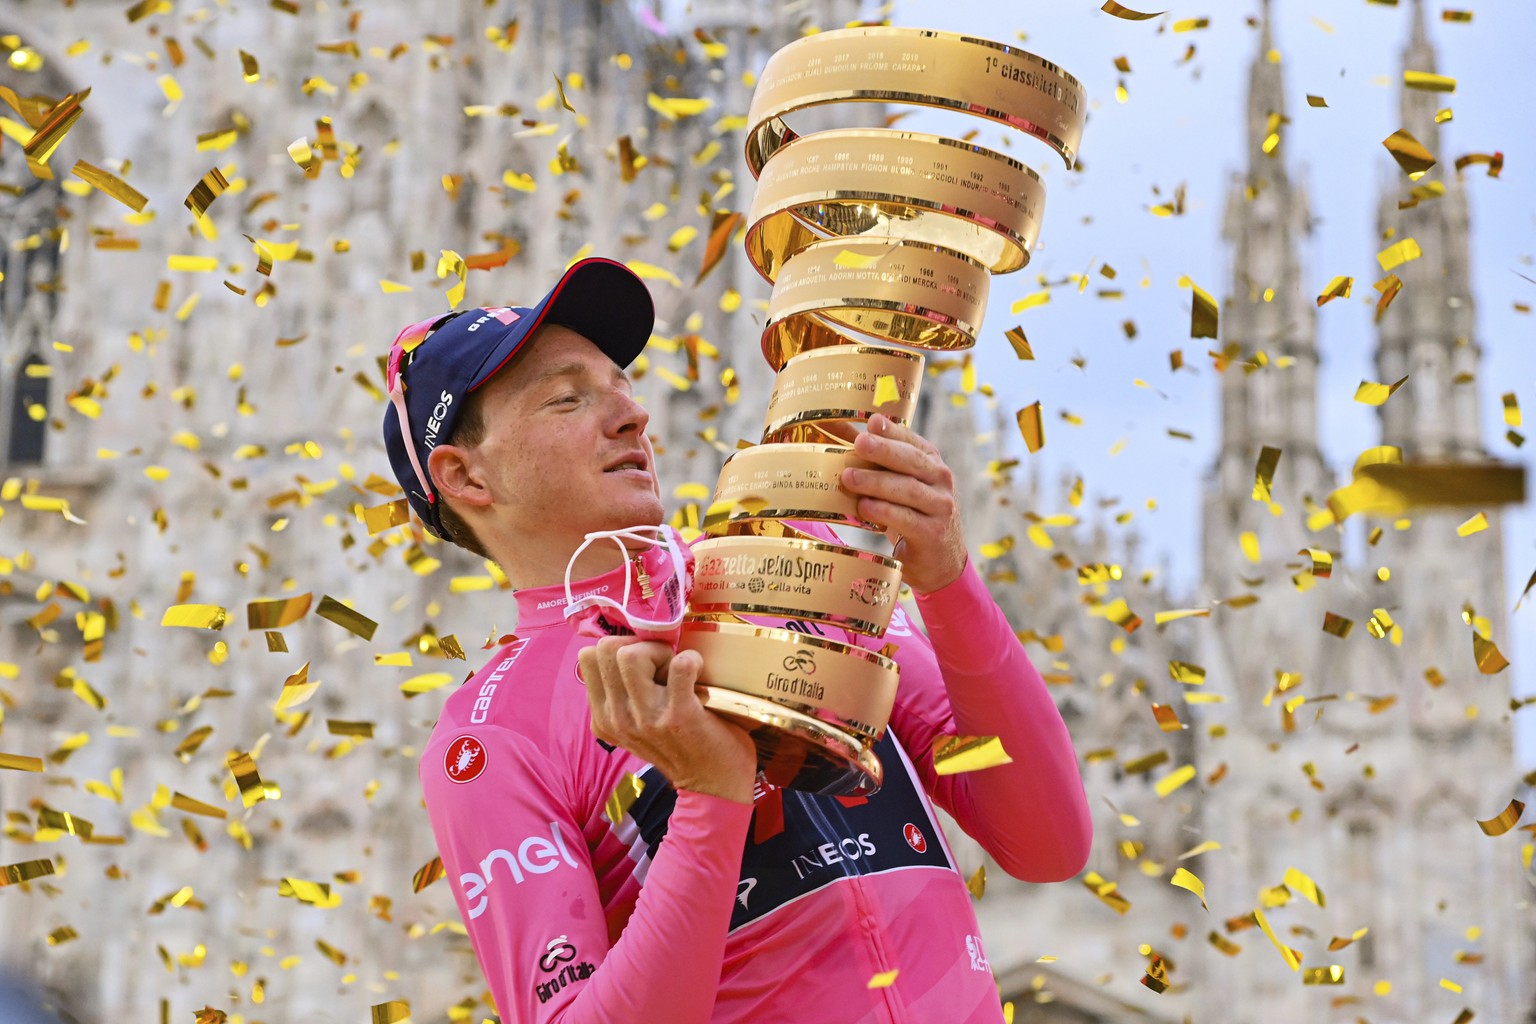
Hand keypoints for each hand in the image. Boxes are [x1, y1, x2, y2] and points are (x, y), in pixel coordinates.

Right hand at [578, 638, 757, 804]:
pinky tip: (698, 671)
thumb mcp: (635, 725)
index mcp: (603, 717)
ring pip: (629, 655)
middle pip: (605, 650)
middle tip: (662, 666)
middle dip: (638, 647)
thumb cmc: (678, 747)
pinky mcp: (679, 715)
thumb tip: (626, 646)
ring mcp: (646, 718)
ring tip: (677, 670)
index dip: (620, 650)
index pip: (589, 657)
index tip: (645, 666)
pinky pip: (679, 666)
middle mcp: (617, 718)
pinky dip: (692, 660)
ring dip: (661, 653)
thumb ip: (622, 695)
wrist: (712, 786)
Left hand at [841, 413, 968, 593]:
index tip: (871, 421)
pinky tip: (865, 507)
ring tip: (849, 478)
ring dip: (876, 482)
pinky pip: (906, 519)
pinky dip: (884, 512)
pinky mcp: (932, 533)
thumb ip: (873, 459)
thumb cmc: (912, 514)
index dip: (892, 431)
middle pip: (911, 461)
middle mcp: (940, 480)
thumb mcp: (897, 484)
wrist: (941, 560)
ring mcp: (940, 507)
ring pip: (907, 489)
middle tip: (859, 443)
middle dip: (883, 450)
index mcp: (931, 462)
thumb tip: (837, 428)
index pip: (911, 441)